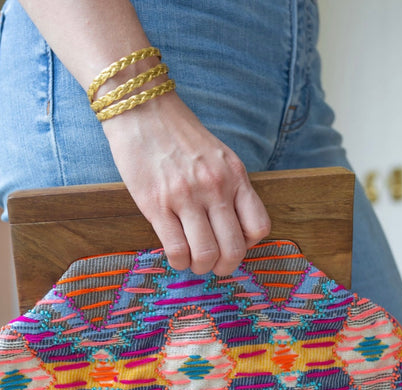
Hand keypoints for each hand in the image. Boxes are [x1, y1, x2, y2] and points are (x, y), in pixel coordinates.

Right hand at [103, 92, 270, 275]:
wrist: (142, 110)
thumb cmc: (179, 135)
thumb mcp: (219, 157)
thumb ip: (229, 187)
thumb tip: (231, 227)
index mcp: (235, 176)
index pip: (259, 227)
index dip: (248, 245)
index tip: (231, 243)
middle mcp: (215, 188)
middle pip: (234, 249)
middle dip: (224, 267)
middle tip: (213, 266)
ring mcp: (186, 197)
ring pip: (205, 255)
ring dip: (200, 268)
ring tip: (192, 262)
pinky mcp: (156, 205)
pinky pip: (176, 249)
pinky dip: (178, 261)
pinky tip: (175, 255)